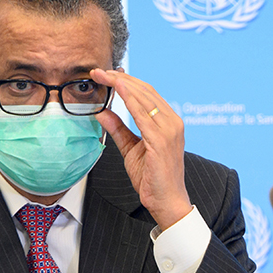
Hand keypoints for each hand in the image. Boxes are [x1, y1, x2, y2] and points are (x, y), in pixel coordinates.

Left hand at [91, 68, 191, 229]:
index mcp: (168, 122)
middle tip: (99, 70)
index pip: (146, 94)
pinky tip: (117, 89)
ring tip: (103, 75)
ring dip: (122, 84)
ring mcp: (169, 130)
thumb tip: (102, 111)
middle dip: (121, 78)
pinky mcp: (162, 140)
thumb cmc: (152, 177)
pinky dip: (129, 99)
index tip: (107, 74)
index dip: (126, 81)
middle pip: (145, 90)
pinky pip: (143, 114)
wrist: (167, 201)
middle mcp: (172, 122)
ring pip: (144, 98)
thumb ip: (118, 129)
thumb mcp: (131, 148)